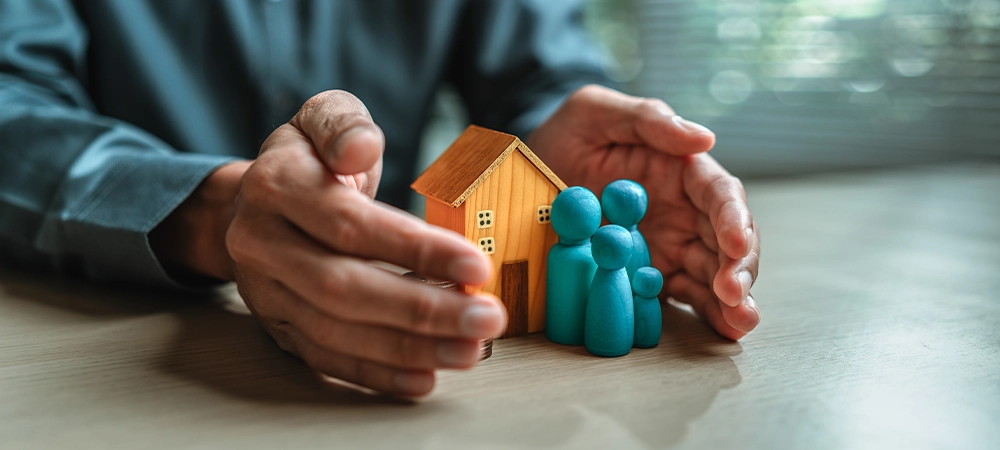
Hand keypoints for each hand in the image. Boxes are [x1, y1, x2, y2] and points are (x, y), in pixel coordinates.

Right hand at [156, 91, 505, 396]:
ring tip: (469, 350)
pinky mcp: (278, 327)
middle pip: (342, 287)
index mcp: (276, 187)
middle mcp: (262, 244)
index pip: (348, 225)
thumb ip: (344, 124)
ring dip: (408, 348)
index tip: (474, 266)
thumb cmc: (306, 160)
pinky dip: (377, 374)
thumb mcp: (321, 119)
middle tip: (485, 319)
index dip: (413, 249)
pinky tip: (424, 377)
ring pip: (335, 332)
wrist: (248, 204)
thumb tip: (360, 147)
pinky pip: (326, 359)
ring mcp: (267, 292)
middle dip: (421, 310)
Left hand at [528, 85, 759, 339]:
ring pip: (712, 272)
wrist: (532, 167)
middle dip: (738, 267)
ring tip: (739, 324)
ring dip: (730, 300)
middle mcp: (685, 210)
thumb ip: (647, 120)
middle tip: (735, 294)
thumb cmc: (568, 133)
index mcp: (681, 170)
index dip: (733, 219)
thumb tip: (704, 139)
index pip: (720, 194)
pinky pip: (681, 293)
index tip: (735, 244)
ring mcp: (670, 244)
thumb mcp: (595, 112)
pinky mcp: (650, 272)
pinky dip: (704, 313)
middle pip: (727, 240)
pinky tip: (722, 332)